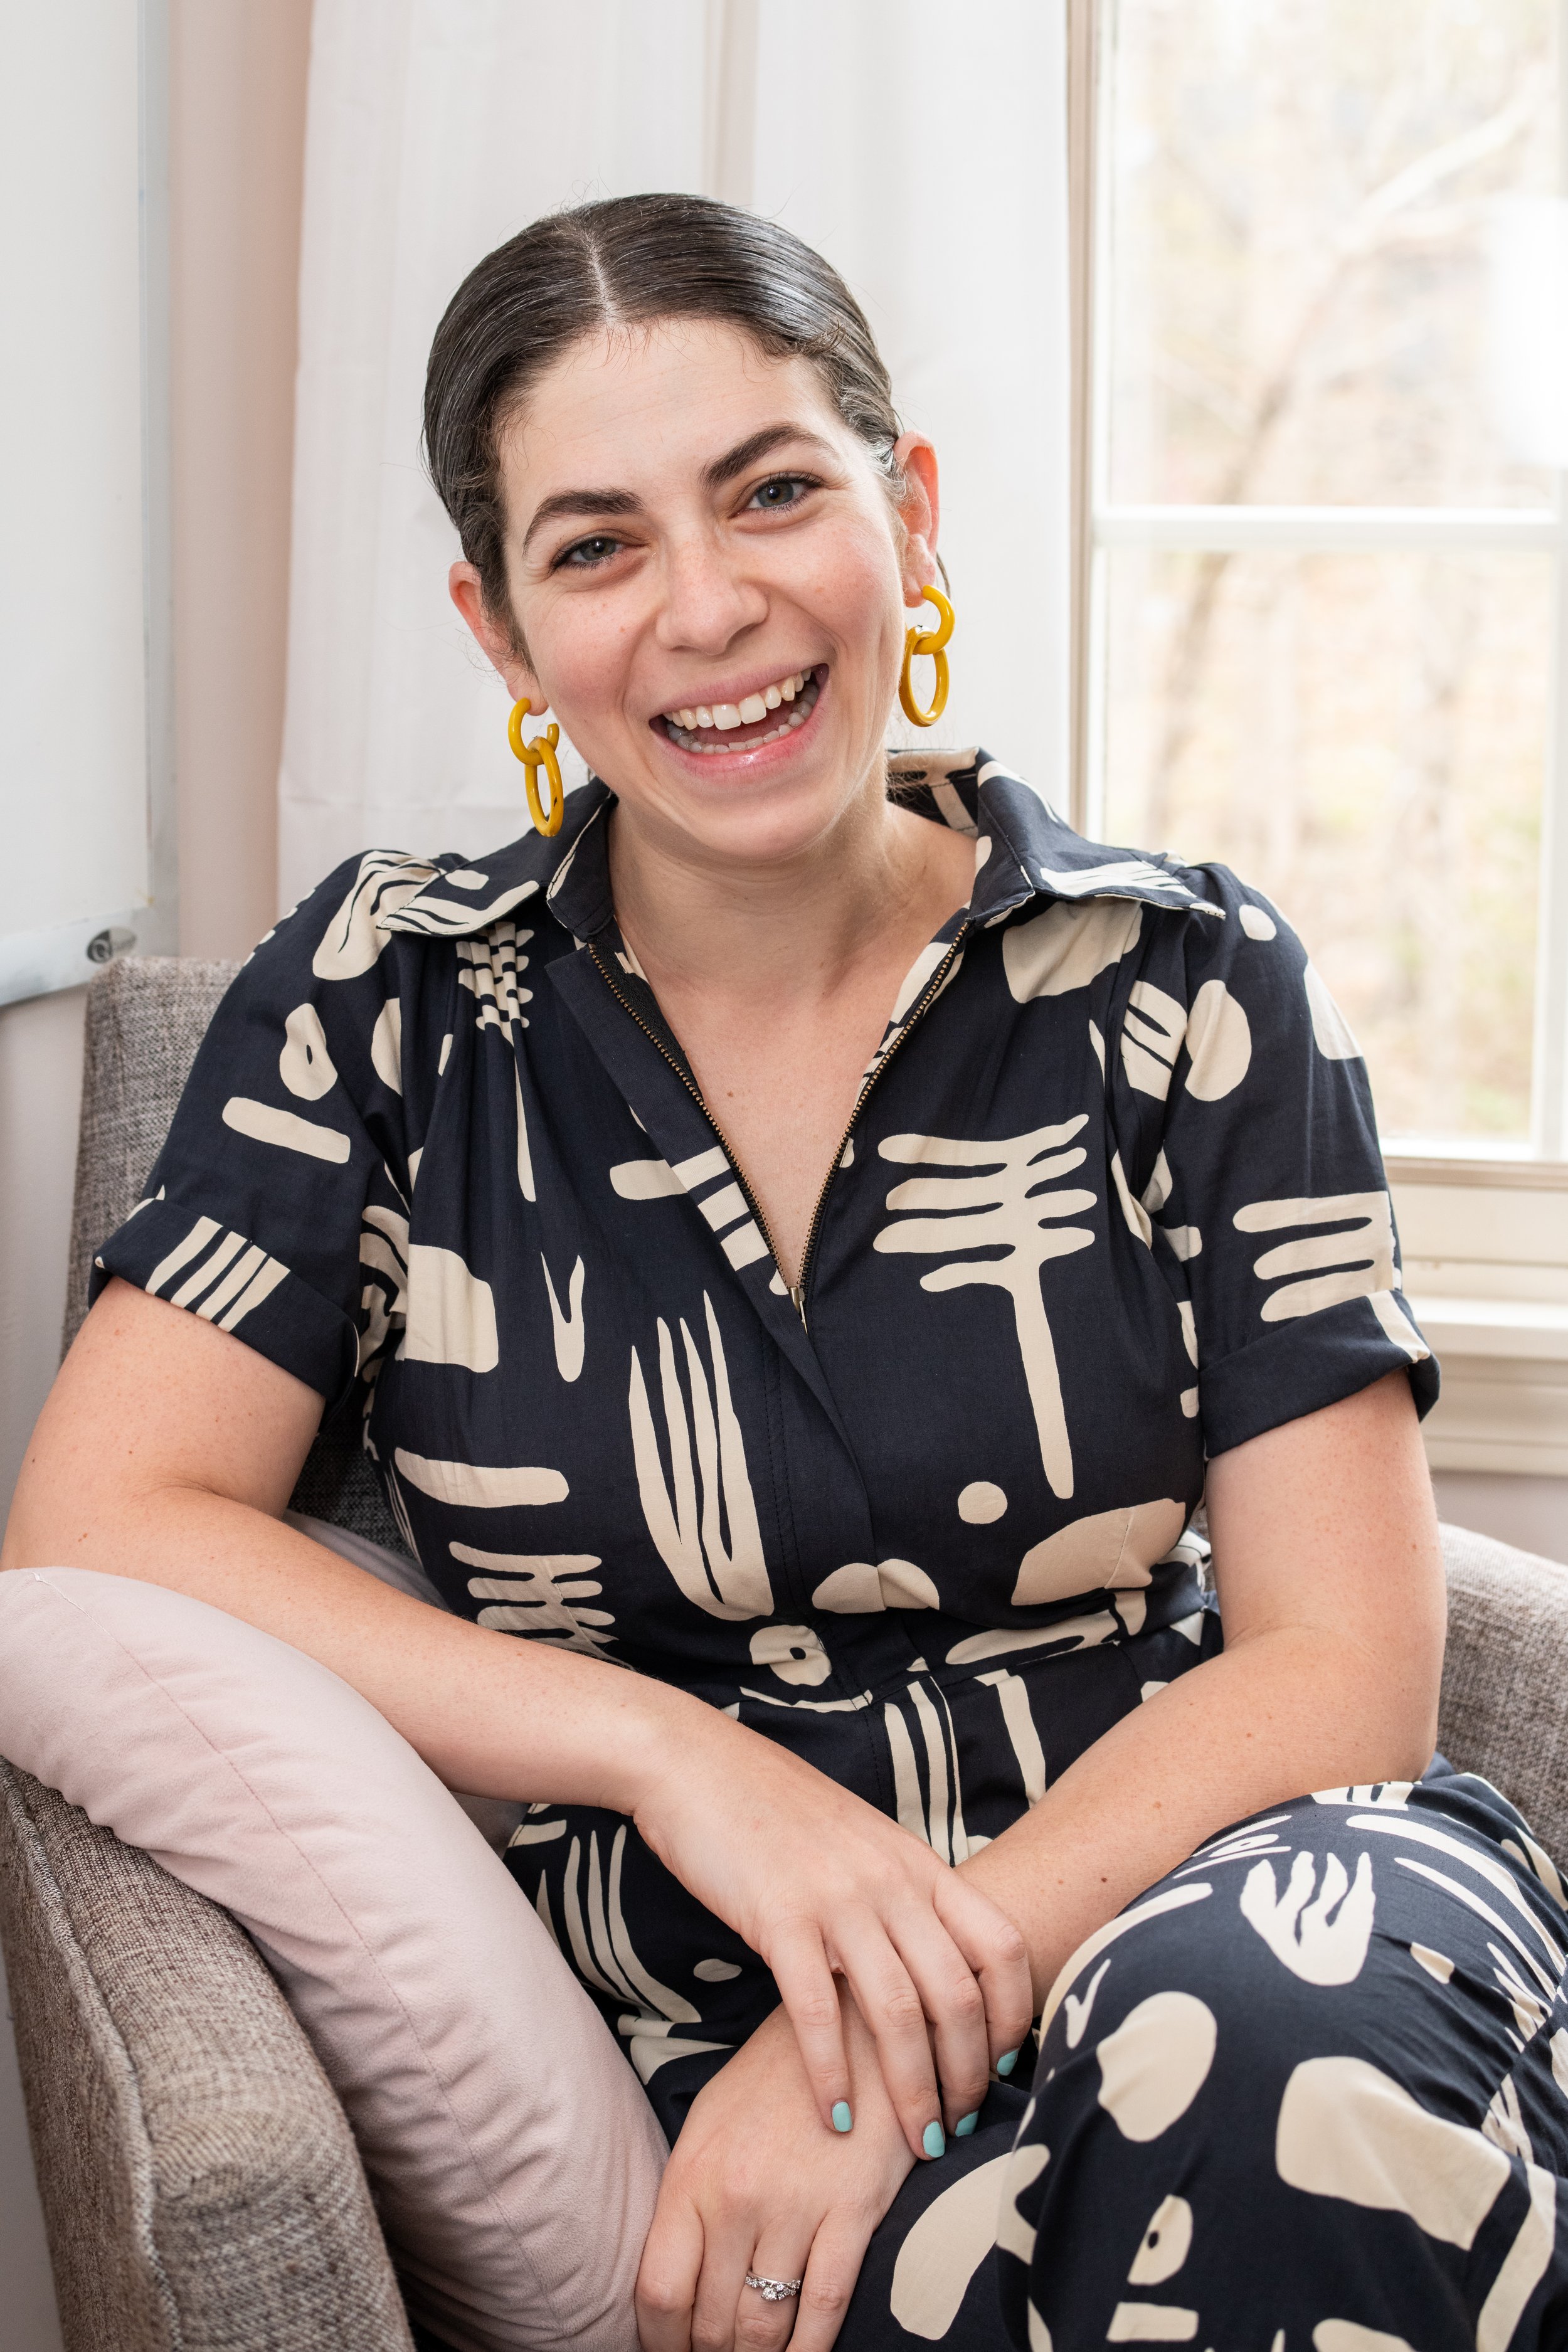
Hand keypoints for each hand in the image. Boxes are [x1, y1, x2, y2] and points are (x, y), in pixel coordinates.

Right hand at [631, 1710, 1030, 2159]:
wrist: (697, 1765)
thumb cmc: (778, 1811)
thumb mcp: (864, 1844)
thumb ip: (903, 1896)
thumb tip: (935, 1966)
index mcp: (918, 1864)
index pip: (1001, 1947)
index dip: (1013, 2016)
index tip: (1002, 2066)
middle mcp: (890, 1881)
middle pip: (957, 1995)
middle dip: (967, 2076)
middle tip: (958, 2127)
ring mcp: (837, 1898)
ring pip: (898, 2014)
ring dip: (912, 2092)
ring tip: (914, 2144)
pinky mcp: (778, 1918)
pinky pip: (816, 2012)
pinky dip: (830, 2074)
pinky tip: (834, 2116)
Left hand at [637, 1998, 913, 2351]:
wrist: (854, 2023)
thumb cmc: (777, 2078)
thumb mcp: (713, 2124)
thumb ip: (690, 2200)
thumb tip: (677, 2280)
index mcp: (691, 2174)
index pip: (659, 2292)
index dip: (661, 2345)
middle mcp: (735, 2196)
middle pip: (710, 2321)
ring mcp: (794, 2205)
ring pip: (764, 2326)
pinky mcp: (853, 2209)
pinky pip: (825, 2307)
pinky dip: (809, 2350)